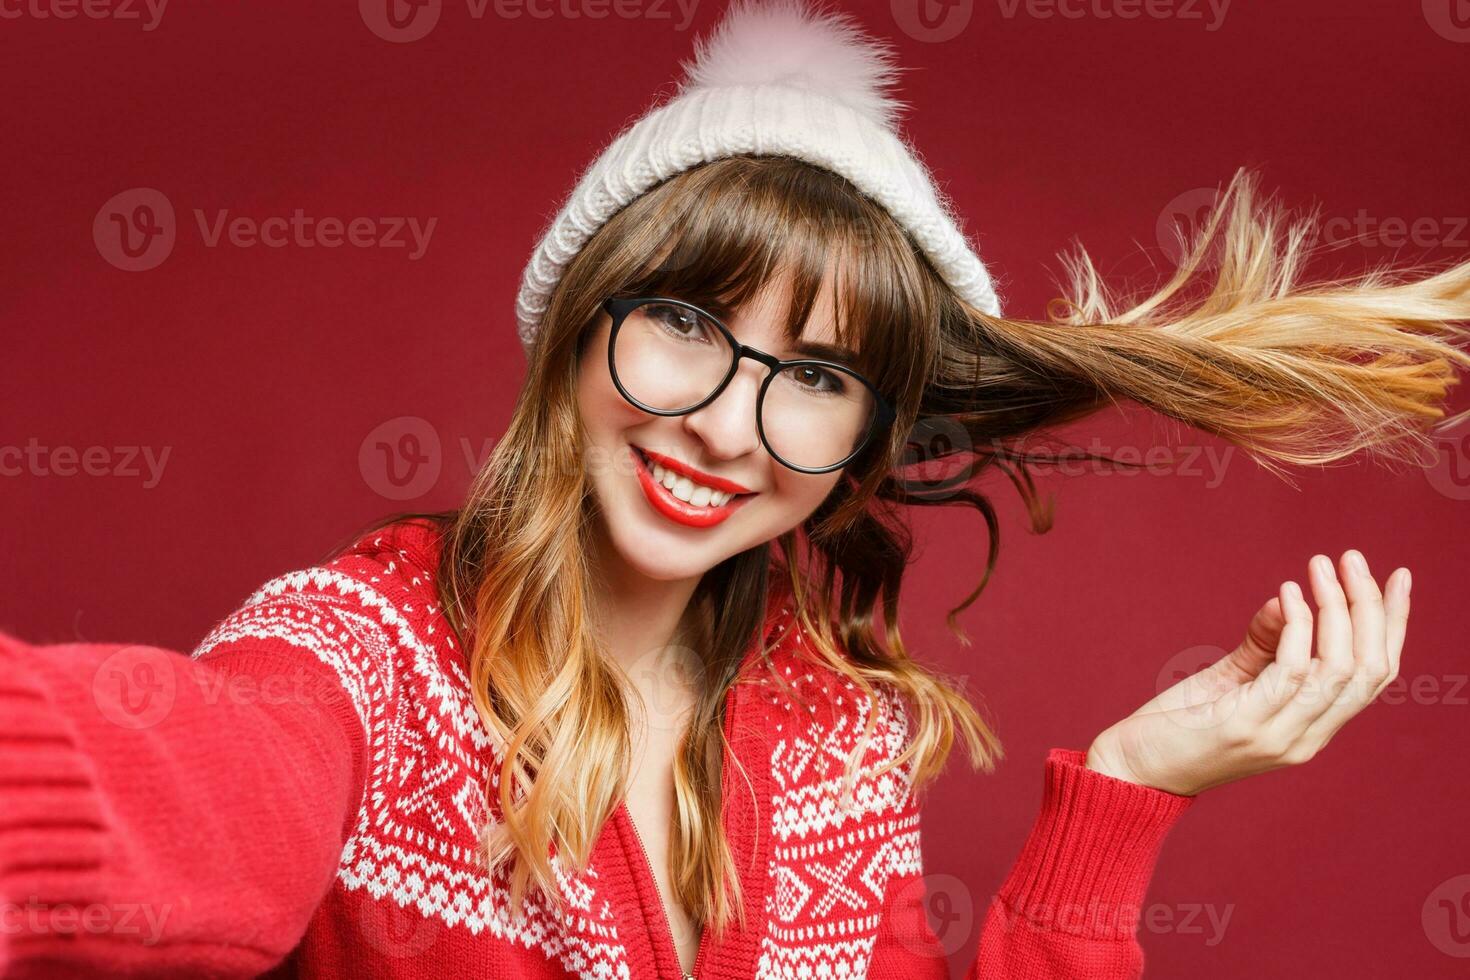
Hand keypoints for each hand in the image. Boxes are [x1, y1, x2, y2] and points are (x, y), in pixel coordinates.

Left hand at [1085, 550, 1409, 796]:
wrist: (1132, 771)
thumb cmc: (1179, 725)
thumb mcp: (1229, 679)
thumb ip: (1265, 646)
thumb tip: (1292, 597)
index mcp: (1311, 728)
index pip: (1375, 675)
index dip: (1393, 625)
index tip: (1399, 576)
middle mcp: (1306, 738)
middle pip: (1367, 669)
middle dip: (1370, 608)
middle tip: (1352, 560)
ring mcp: (1279, 737)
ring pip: (1338, 667)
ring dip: (1335, 608)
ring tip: (1320, 567)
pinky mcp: (1246, 728)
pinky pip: (1292, 671)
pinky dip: (1298, 627)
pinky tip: (1289, 595)